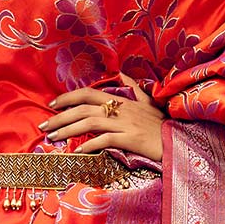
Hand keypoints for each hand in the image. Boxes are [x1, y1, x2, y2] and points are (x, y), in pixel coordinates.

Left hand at [40, 78, 164, 163]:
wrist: (180, 141)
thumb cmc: (163, 125)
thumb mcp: (149, 102)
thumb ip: (134, 88)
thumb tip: (123, 73)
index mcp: (122, 100)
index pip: (89, 93)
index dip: (68, 97)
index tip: (52, 105)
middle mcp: (121, 109)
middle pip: (84, 107)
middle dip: (60, 116)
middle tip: (44, 126)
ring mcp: (126, 124)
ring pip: (90, 122)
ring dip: (68, 130)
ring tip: (53, 138)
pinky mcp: (132, 139)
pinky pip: (106, 140)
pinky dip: (90, 144)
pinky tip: (78, 151)